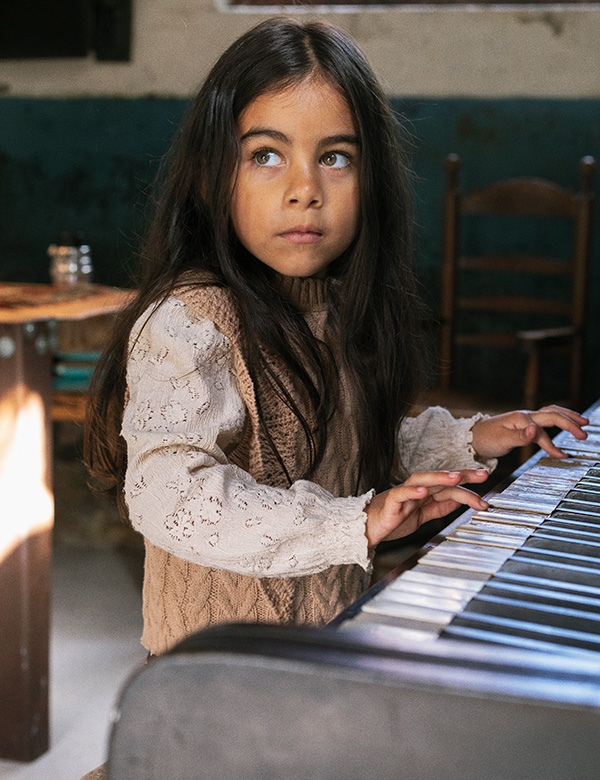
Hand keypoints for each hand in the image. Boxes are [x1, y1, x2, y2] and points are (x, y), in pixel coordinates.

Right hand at [365, 469, 489, 548]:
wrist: (366, 529)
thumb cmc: (392, 520)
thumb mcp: (422, 516)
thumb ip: (439, 508)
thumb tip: (459, 501)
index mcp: (424, 493)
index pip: (449, 485)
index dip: (467, 484)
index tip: (485, 484)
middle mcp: (415, 489)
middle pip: (440, 478)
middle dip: (461, 475)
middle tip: (482, 474)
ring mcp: (403, 494)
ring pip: (422, 480)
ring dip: (439, 477)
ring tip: (456, 477)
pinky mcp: (390, 502)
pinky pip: (401, 494)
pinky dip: (412, 491)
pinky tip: (424, 491)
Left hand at [471, 405, 588, 459]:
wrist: (472, 437)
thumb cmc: (485, 439)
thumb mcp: (501, 440)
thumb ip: (520, 437)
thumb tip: (535, 431)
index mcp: (521, 419)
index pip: (543, 431)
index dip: (553, 444)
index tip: (563, 456)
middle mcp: (525, 416)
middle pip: (553, 414)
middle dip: (571, 421)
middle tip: (585, 430)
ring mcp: (525, 419)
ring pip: (551, 413)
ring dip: (567, 417)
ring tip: (582, 423)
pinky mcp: (523, 424)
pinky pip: (545, 421)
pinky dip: (557, 424)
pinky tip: (563, 429)